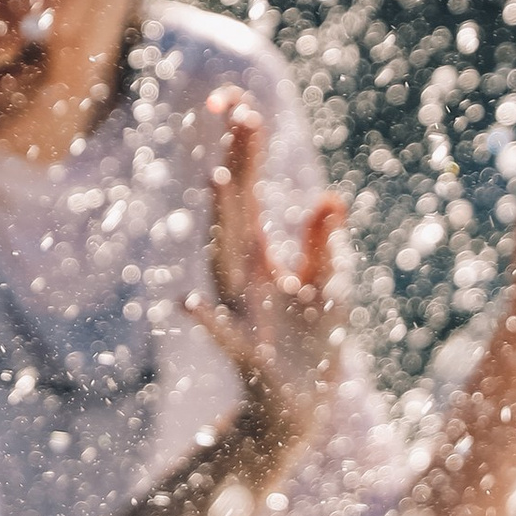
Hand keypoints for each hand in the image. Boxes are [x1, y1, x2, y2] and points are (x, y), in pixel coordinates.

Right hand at [187, 89, 346, 469]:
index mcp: (261, 258)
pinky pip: (224, 334)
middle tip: (240, 117)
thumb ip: (321, 244)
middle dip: (237, 165)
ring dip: (219, 222)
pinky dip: (205, 320)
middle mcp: (244, 278)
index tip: (240, 104)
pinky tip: (183, 304)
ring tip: (216, 180)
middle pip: (236, 213)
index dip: (244, 151)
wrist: (300, 411)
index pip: (248, 194)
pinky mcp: (249, 354)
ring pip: (225, 259)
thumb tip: (331, 197)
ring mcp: (243, 313)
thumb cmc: (309, 345)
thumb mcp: (326, 288)